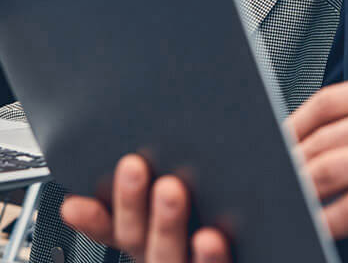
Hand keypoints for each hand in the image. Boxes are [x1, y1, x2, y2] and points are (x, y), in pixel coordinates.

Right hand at [61, 154, 230, 262]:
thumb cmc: (217, 226)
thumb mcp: (188, 209)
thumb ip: (160, 189)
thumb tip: (138, 153)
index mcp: (151, 244)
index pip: (114, 231)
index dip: (92, 219)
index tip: (73, 202)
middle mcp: (164, 259)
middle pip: (138, 238)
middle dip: (131, 203)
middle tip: (133, 166)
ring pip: (168, 256)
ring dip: (166, 224)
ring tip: (170, 189)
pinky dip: (211, 257)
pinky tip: (211, 238)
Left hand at [289, 67, 347, 238]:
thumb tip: (331, 136)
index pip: (328, 100)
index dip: (293, 124)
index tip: (277, 142)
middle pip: (325, 138)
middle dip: (290, 163)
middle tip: (273, 180)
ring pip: (334, 171)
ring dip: (302, 191)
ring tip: (288, 202)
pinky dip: (330, 219)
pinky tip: (320, 225)